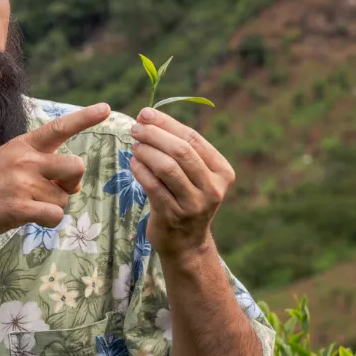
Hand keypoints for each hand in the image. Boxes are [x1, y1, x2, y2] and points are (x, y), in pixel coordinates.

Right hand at [0, 103, 110, 245]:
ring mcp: (22, 183)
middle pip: (76, 166)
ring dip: (52, 206)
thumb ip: (40, 167)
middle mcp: (24, 160)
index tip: (106, 107)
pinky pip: (55, 216)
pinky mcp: (20, 207)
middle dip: (73, 182)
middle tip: (55, 191)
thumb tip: (72, 186)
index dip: (84, 117)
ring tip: (25, 205)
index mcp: (22, 145)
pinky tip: (27, 218)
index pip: (59, 127)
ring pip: (64, 198)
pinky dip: (48, 222)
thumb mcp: (6, 162)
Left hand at [129, 107, 235, 256]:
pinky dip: (140, 170)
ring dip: (146, 151)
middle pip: (181, 151)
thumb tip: (147, 116)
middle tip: (135, 128)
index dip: (167, 123)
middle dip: (154, 135)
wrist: (186, 242)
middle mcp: (213, 187)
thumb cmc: (185, 197)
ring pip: (167, 167)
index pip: (193, 138)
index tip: (145, 113)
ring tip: (134, 145)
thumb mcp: (193, 174)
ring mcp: (195, 204)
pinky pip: (153, 186)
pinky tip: (132, 163)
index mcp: (223, 171)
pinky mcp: (174, 216)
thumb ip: (179, 148)